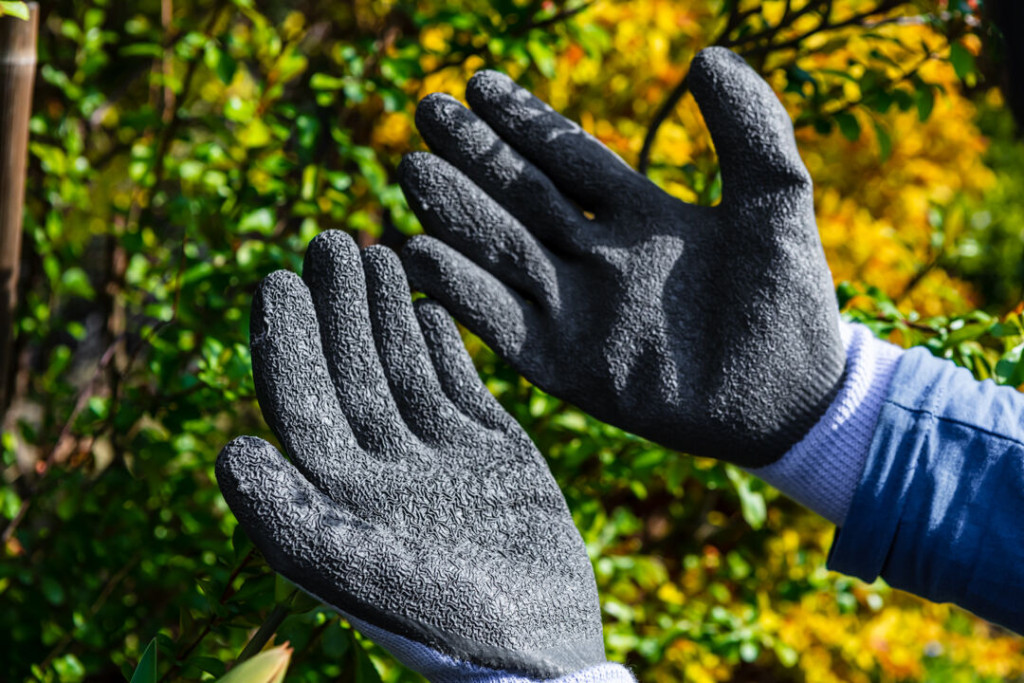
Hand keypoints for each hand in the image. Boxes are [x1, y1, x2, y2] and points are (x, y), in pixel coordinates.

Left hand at [216, 231, 607, 678]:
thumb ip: (290, 519)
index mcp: (341, 498)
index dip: (285, 343)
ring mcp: (441, 461)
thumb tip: (230, 449)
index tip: (276, 277)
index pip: (302, 405)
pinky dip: (444, 345)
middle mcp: (384, 473)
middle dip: (336, 308)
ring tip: (375, 249)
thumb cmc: (450, 625)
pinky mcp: (495, 455)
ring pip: (403, 372)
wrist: (544, 650)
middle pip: (349, 374)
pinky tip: (426, 304)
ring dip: (385, 312)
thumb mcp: (362, 576)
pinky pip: (460, 388)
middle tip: (328, 239)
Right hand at [398, 47, 844, 466]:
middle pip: (521, 196)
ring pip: (501, 250)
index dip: (523, 119)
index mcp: (639, 216)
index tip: (476, 82)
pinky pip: (499, 321)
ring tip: (411, 167)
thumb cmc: (788, 302)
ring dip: (455, 211)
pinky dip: (460, 289)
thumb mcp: (775, 203)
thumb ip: (749, 128)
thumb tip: (705, 55)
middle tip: (424, 110)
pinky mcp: (564, 365)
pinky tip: (419, 253)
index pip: (567, 155)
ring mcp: (576, 311)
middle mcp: (596, 257)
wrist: (789, 399)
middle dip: (473, 155)